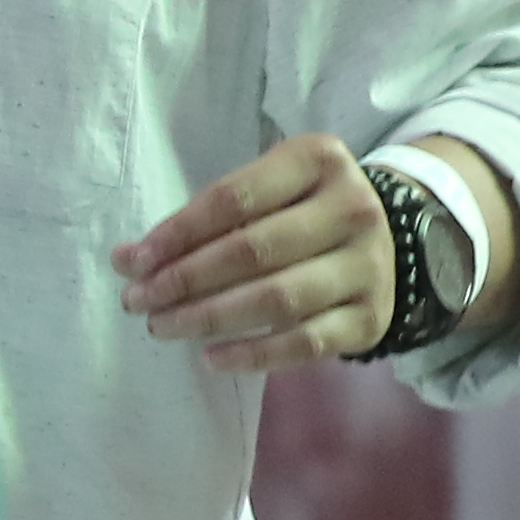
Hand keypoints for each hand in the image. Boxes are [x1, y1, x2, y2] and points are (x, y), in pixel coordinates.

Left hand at [114, 134, 391, 371]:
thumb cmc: (302, 212)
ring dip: (209, 317)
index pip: (234, 199)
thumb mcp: (262, 194)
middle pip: (252, 251)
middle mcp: (352, 209)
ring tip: (163, 326)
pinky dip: (253, 355)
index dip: (178, 233)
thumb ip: (199, 221)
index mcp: (318, 161)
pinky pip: (305, 342)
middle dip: (184, 279)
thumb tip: (127, 260)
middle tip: (138, 300)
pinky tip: (211, 357)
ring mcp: (367, 265)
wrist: (392, 240)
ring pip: (276, 298)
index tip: (135, 261)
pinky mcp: (371, 316)